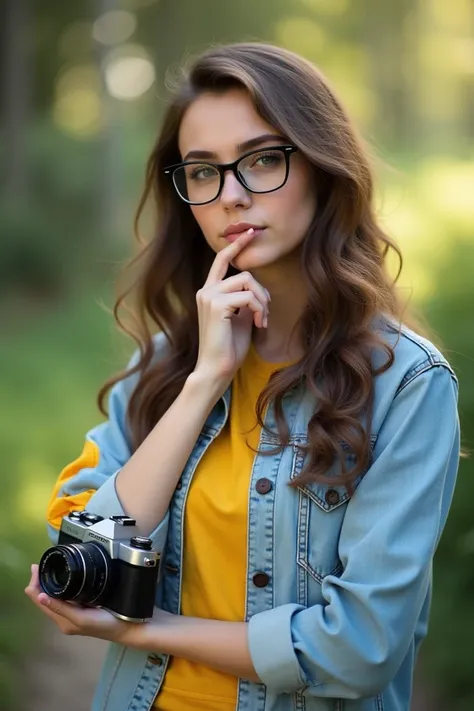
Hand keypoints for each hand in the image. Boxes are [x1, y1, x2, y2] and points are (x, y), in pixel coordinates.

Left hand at [24, 564, 138, 645]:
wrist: (128, 627)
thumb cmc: (105, 624)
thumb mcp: (81, 617)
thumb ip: (61, 608)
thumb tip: (40, 596)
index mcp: (62, 620)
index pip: (40, 601)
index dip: (34, 584)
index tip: (36, 567)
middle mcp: (65, 617)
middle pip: (44, 598)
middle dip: (40, 582)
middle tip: (39, 565)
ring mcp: (74, 612)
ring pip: (55, 596)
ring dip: (50, 582)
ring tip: (48, 568)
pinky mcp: (83, 607)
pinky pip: (66, 595)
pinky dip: (61, 585)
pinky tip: (66, 577)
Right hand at [194, 228, 270, 385]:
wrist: (216, 369)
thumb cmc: (228, 348)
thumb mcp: (241, 319)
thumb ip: (245, 301)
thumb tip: (258, 292)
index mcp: (209, 292)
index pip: (222, 260)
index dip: (237, 245)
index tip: (250, 233)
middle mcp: (206, 290)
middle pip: (244, 273)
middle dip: (261, 292)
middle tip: (265, 314)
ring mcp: (209, 296)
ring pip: (247, 282)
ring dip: (261, 302)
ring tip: (261, 321)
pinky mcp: (216, 305)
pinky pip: (247, 296)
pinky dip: (259, 309)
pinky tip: (258, 324)